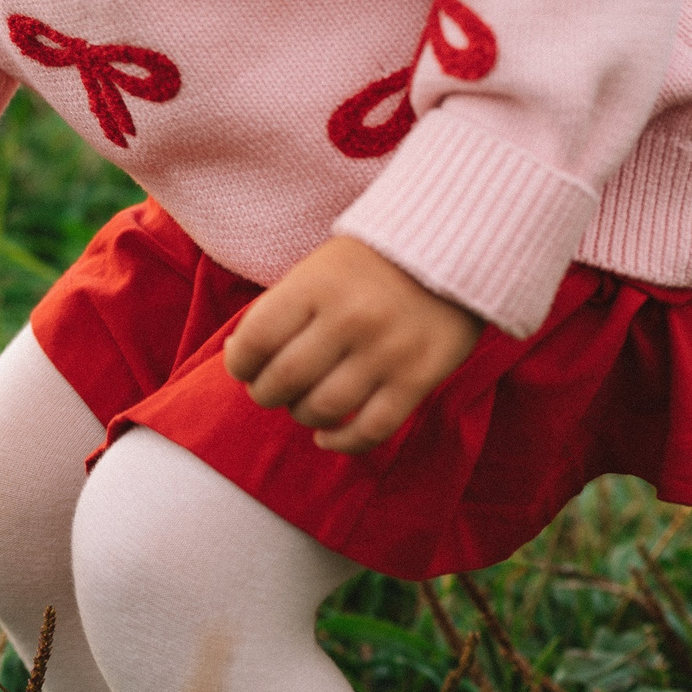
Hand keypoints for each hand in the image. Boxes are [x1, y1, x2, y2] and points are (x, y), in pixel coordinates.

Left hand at [222, 237, 481, 453]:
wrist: (452, 250)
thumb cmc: (369, 263)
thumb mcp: (318, 268)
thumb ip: (283, 309)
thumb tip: (244, 357)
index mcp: (316, 285)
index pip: (255, 340)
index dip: (239, 363)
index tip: (242, 367)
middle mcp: (349, 318)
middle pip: (284, 380)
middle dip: (265, 393)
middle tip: (270, 390)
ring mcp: (386, 351)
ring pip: (324, 409)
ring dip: (302, 414)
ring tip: (302, 405)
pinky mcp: (419, 378)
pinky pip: (372, 429)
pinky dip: (343, 441)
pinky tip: (328, 435)